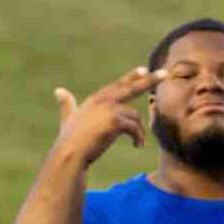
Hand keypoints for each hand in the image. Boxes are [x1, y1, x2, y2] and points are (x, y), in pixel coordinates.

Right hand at [51, 66, 165, 165]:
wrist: (70, 153)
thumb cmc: (70, 140)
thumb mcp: (68, 117)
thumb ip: (67, 104)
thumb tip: (59, 90)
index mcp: (96, 99)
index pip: (118, 85)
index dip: (131, 77)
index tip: (143, 69)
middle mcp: (103, 100)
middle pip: (131, 87)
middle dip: (150, 80)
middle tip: (165, 73)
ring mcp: (109, 109)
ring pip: (135, 116)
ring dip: (139, 131)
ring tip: (137, 142)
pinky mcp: (115, 121)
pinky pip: (135, 128)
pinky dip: (138, 138)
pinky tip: (137, 146)